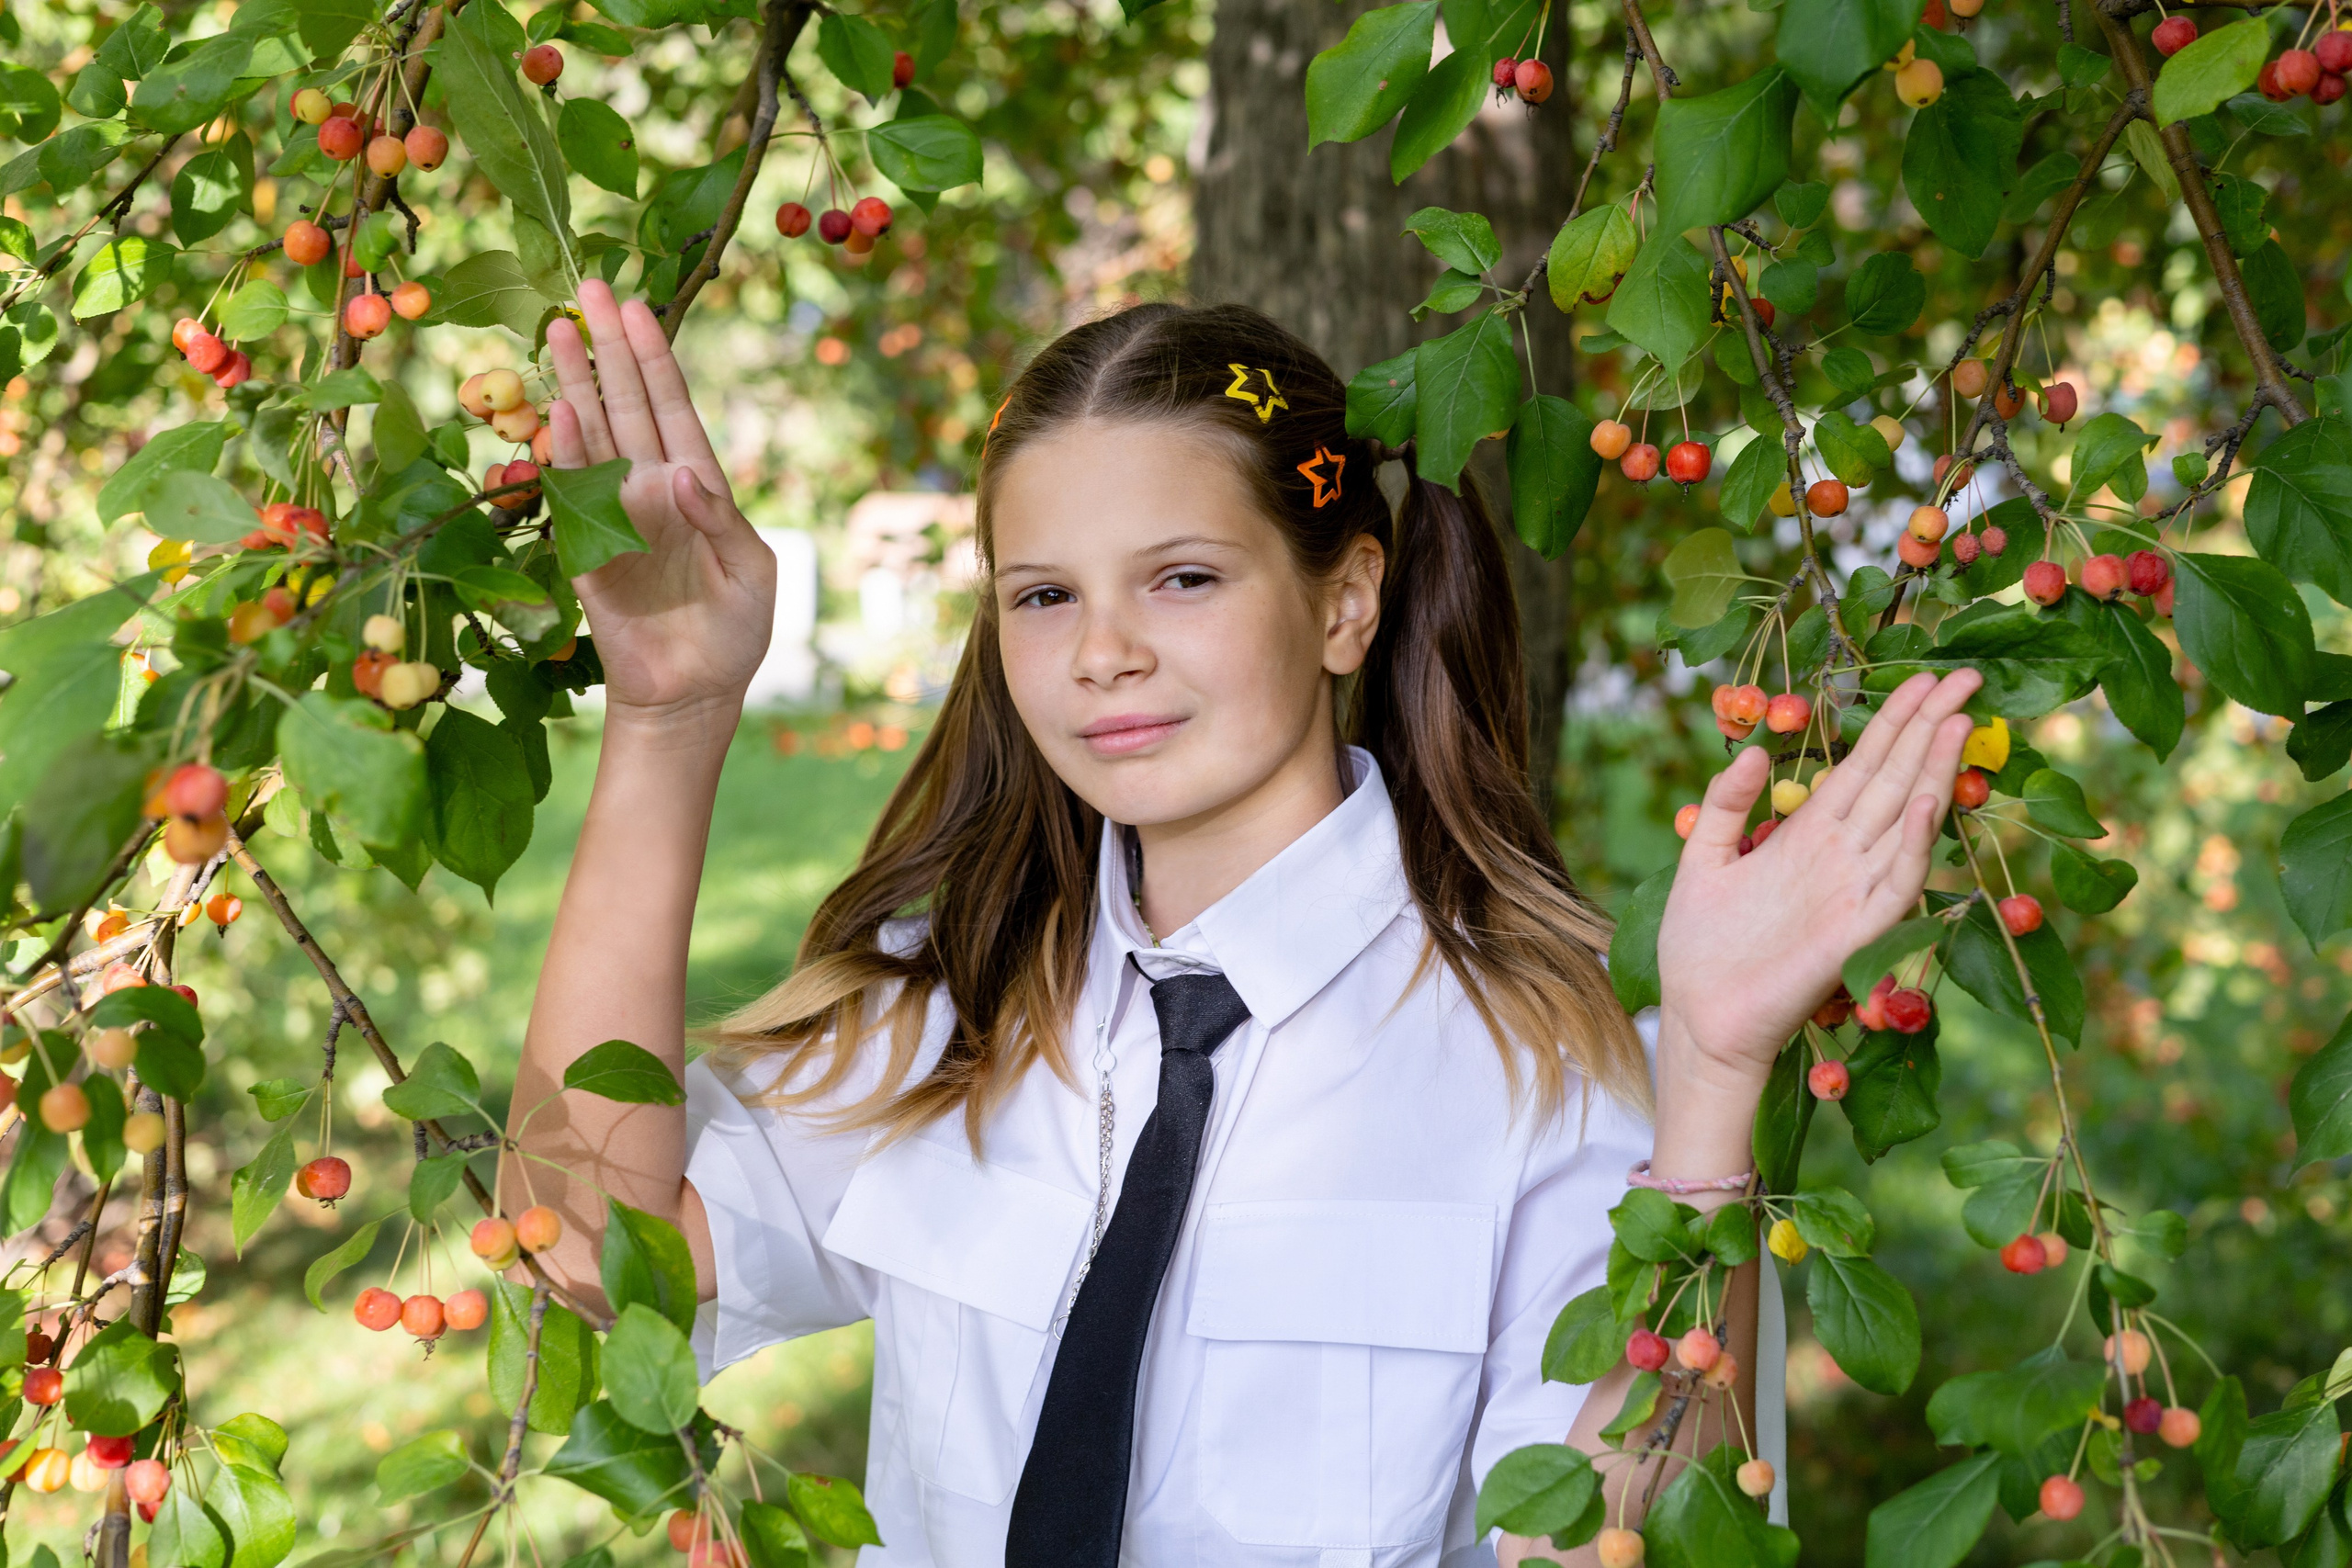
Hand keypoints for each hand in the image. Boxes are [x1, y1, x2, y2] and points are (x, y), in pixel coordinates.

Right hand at [547, 279, 775, 724]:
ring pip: (592, 433)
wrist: (691, 692)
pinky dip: (562, 451)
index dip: (656, 358)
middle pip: (627, 404)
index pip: (673, 408)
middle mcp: (650, 488)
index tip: (638, 308)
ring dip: (575, 382)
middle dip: (608, 347)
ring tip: (555, 327)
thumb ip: (724, 522)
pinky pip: (569, 491)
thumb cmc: (733, 632)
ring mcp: (614, 513)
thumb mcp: (753, 573)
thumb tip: (681, 476)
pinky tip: (556, 409)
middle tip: (589, 289)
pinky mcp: (585, 548)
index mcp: (697, 486)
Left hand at [1653, 669, 1984, 1095]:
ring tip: (1956, 721)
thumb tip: (1754, 751)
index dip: (1893, 722)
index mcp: (1809, 836)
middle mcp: (1842, 856)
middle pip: (1893, 779)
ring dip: (1931, 772)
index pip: (1863, 766)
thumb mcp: (1702, 859)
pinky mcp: (1857, 932)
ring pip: (1904, 819)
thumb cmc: (1702, 948)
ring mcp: (1854, 891)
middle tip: (1962, 675)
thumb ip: (1725, 804)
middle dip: (1926, 727)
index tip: (1923, 676)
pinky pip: (1894, 881)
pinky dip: (1914, 843)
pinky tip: (1926, 801)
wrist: (1700, 1017)